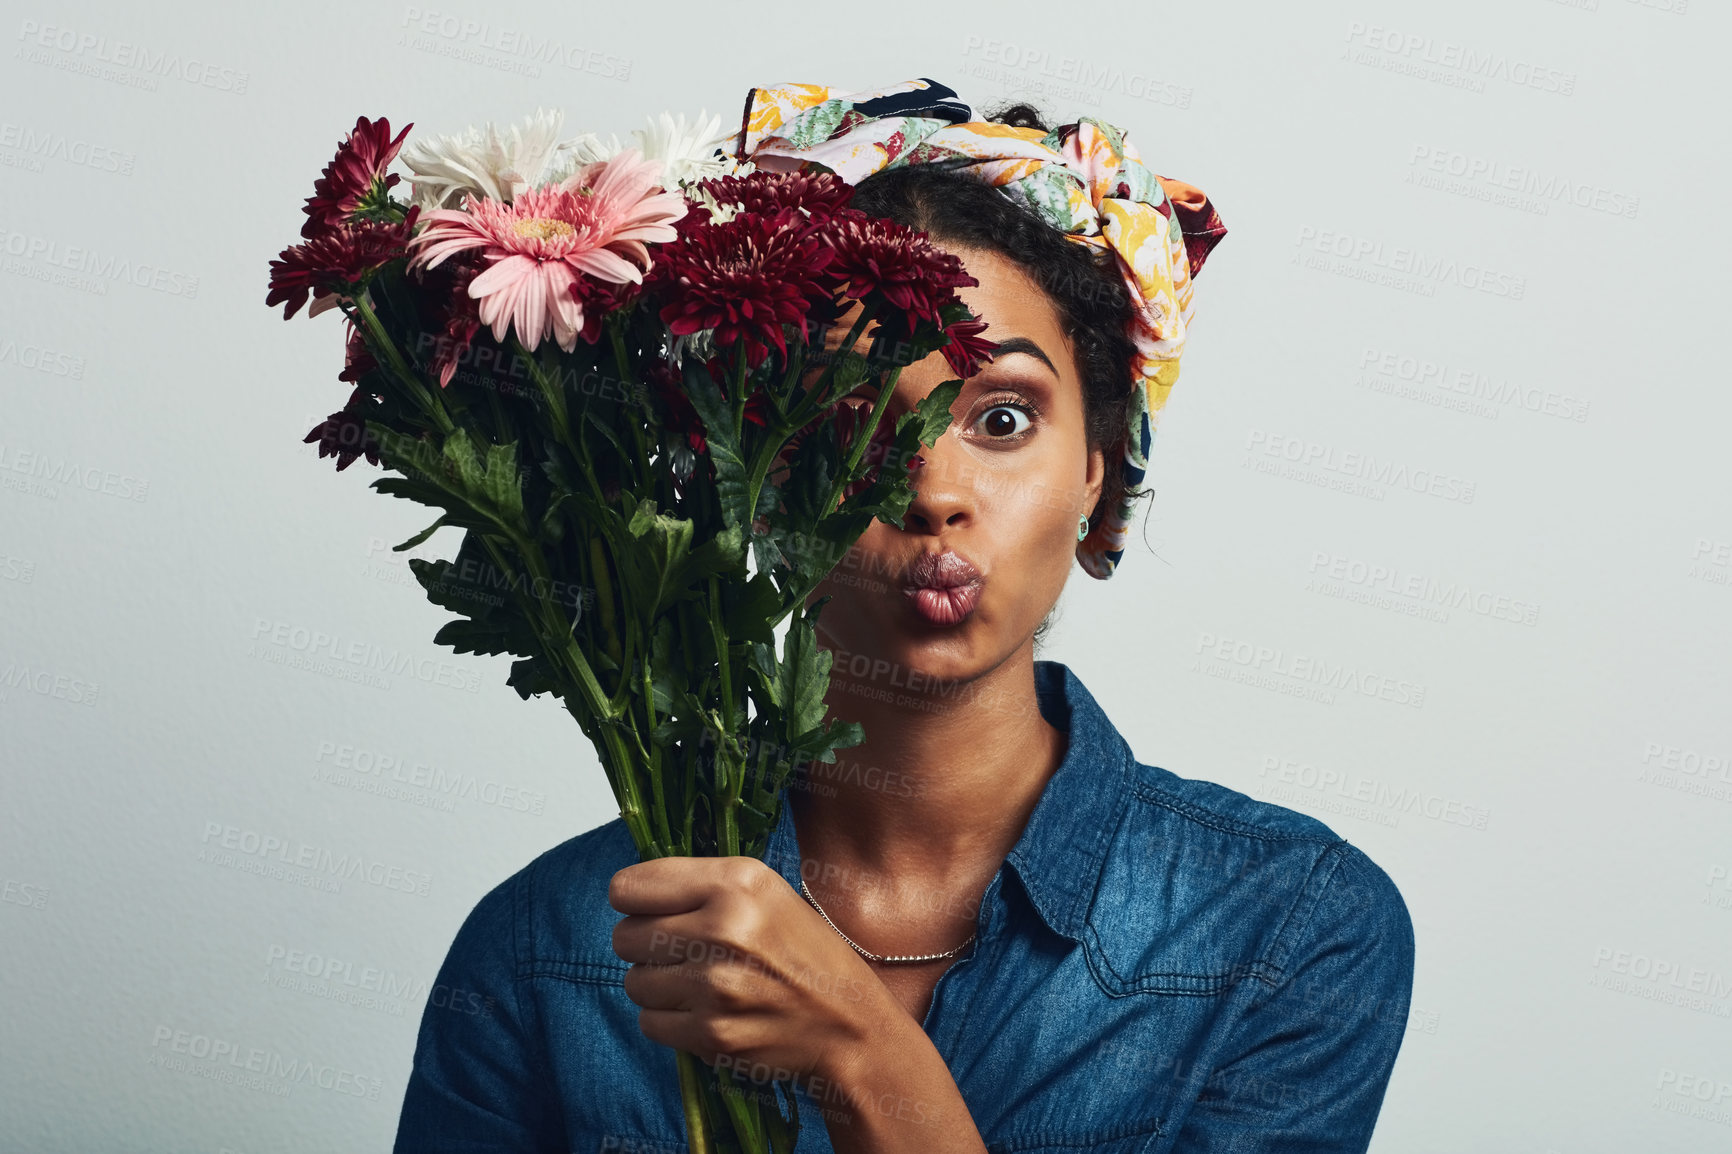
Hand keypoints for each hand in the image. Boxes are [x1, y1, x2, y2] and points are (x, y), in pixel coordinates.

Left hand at [608, 855, 890, 1083]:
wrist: (849, 1024)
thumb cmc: (806, 953)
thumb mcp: (767, 893)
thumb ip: (703, 884)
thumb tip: (630, 893)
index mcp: (738, 882)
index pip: (629, 888)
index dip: (634, 902)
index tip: (649, 910)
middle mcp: (725, 928)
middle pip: (624, 936)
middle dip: (645, 945)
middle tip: (681, 951)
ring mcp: (716, 985)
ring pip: (633, 982)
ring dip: (657, 985)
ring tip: (699, 982)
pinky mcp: (712, 1033)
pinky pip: (649, 1022)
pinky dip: (669, 1020)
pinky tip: (704, 1011)